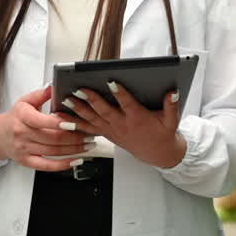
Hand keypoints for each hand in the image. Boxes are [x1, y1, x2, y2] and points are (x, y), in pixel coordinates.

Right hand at [0, 86, 94, 170]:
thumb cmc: (15, 117)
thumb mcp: (25, 101)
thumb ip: (41, 94)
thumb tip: (55, 86)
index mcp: (23, 116)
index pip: (42, 121)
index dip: (60, 123)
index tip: (75, 123)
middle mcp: (23, 134)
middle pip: (53, 138)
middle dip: (75, 137)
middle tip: (90, 133)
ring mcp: (25, 149)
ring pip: (54, 151)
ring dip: (74, 149)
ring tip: (89, 144)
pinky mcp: (27, 161)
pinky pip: (47, 166)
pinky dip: (63, 165)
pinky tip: (76, 160)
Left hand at [60, 82, 186, 168]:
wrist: (157, 154)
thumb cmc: (163, 134)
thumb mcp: (172, 121)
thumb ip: (172, 106)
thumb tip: (172, 92)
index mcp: (138, 118)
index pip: (128, 104)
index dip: (120, 93)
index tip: (112, 81)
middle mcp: (122, 125)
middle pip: (105, 111)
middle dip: (91, 100)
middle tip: (80, 89)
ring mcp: (112, 130)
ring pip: (93, 120)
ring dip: (78, 111)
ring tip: (66, 101)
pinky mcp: (107, 134)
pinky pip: (88, 129)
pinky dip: (75, 125)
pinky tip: (62, 120)